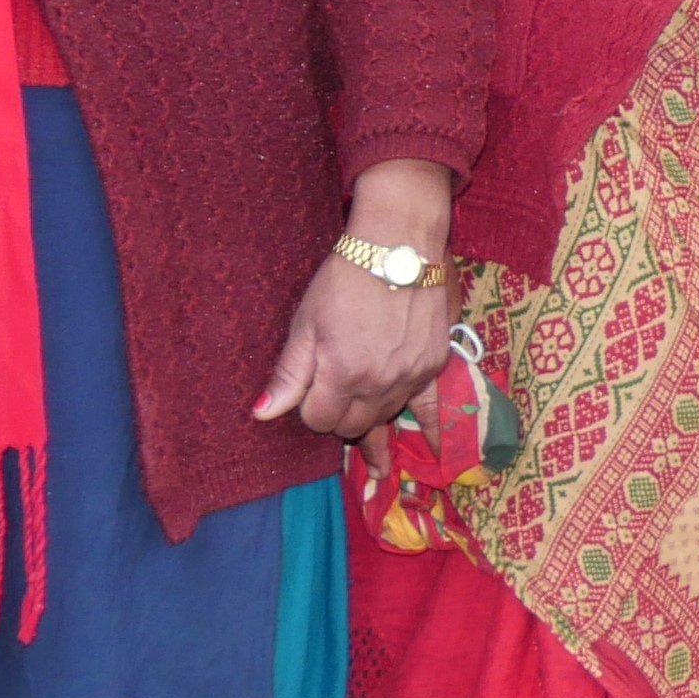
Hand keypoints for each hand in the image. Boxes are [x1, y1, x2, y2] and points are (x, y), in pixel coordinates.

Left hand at [255, 161, 454, 440]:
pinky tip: (431, 451)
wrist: (399, 246)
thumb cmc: (343, 279)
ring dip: (372, 418)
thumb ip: (289, 375)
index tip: (310, 393)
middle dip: (339, 418)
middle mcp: (379, 383)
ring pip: (386, 416)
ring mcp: (411, 376)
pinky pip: (432, 408)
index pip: (320, 421)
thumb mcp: (305, 323)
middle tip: (334, 398)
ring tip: (371, 441)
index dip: (310, 411)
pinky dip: (430, 430)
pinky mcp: (435, 365)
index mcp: (342, 375)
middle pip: (354, 425)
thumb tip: (263, 414)